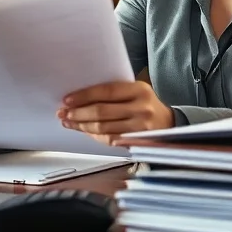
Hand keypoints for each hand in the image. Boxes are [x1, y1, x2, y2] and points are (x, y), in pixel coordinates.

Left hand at [57, 81, 173, 144]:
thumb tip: (80, 98)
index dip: (84, 96)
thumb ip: (114, 93)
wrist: (169, 124)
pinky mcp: (136, 141)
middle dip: (78, 113)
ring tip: (68, 122)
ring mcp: (140, 127)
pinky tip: (83, 130)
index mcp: (139, 90)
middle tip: (63, 113)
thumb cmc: (145, 104)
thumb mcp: (135, 91)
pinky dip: (93, 135)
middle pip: (102, 111)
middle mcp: (141, 108)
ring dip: (82, 126)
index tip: (67, 99)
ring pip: (103, 127)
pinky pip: (109, 139)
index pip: (107, 91)